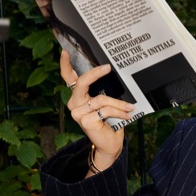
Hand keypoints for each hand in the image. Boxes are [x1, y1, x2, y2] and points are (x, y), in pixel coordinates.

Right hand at [61, 50, 133, 170]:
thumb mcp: (107, 104)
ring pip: (101, 99)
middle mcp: (74, 104)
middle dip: (95, 73)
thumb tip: (113, 77)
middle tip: (108, 67)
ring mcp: (78, 113)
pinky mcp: (85, 121)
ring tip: (130, 107)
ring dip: (119, 103)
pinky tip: (127, 115)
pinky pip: (105, 110)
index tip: (65, 52)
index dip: (65, 65)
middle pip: (82, 83)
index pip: (68, 79)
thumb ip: (104, 92)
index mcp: (78, 97)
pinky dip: (119, 111)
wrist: (110, 144)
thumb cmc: (109, 122)